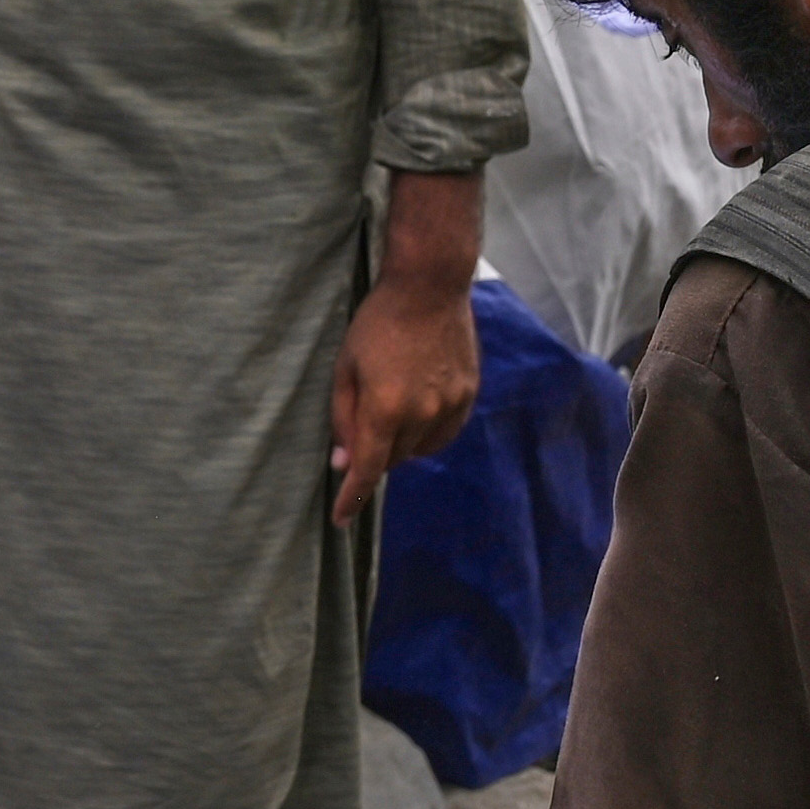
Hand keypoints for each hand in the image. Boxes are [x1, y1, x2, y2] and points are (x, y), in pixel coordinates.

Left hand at [330, 172, 486, 527]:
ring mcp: (450, 406)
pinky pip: (444, 435)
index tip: (341, 521)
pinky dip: (426, 434)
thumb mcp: (345, 370)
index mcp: (384, 408)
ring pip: (419, 451)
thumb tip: (344, 464)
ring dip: (400, 444)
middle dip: (372, 454)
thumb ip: (344, 421)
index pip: (367, 470)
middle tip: (363, 423)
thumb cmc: (377, 325)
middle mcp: (421, 414)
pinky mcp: (468, 395)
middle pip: (392, 460)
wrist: (430, 288)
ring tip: (392, 405)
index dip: (352, 499)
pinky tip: (416, 410)